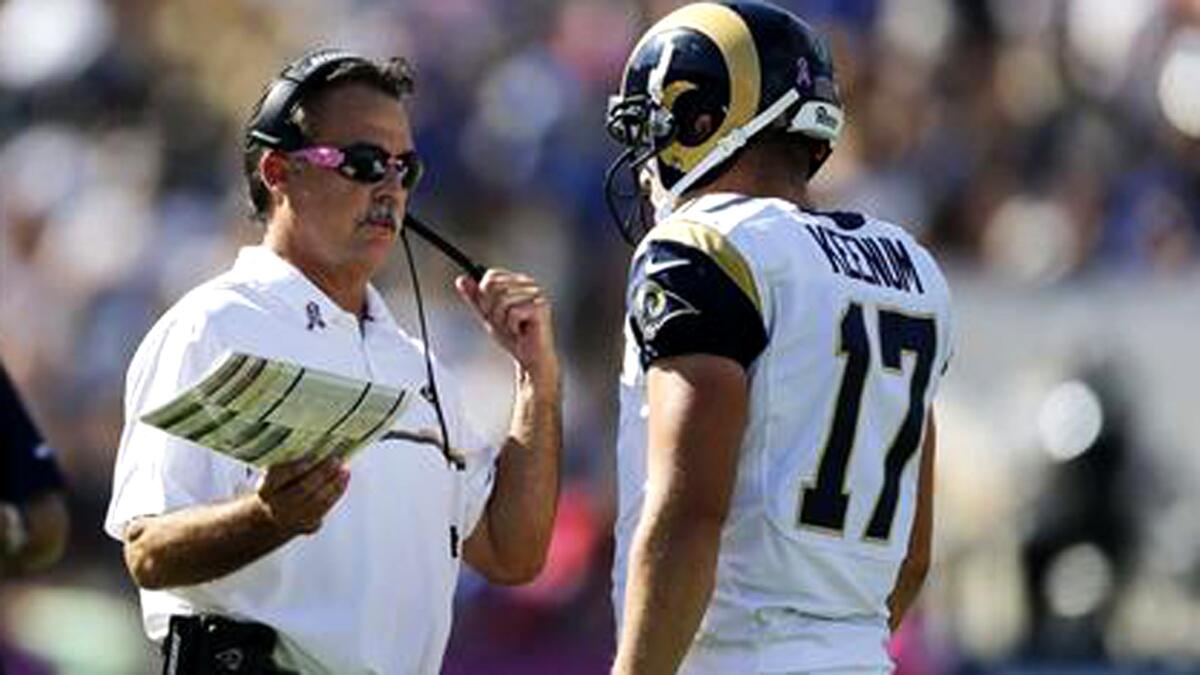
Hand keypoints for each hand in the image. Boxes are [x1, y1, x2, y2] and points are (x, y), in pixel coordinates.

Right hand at [254, 456, 349, 535]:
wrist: (272, 518)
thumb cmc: (277, 487)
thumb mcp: (274, 475)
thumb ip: (289, 464)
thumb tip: (316, 448)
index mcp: (265, 489)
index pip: (278, 477)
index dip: (295, 468)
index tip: (312, 457)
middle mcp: (276, 506)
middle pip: (301, 489)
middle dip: (321, 473)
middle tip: (335, 459)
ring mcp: (292, 519)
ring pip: (317, 500)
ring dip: (334, 483)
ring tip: (344, 469)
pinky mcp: (307, 525)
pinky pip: (325, 508)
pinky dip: (336, 492)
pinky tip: (343, 480)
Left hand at [455, 270, 559, 387]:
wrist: (530, 359)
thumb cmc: (513, 337)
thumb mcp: (487, 315)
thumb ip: (475, 297)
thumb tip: (461, 280)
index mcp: (517, 282)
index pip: (491, 275)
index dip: (484, 295)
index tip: (492, 311)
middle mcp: (528, 284)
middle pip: (494, 286)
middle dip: (492, 310)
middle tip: (503, 322)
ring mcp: (536, 294)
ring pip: (502, 300)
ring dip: (502, 320)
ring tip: (513, 328)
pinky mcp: (541, 306)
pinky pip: (513, 313)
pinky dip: (512, 327)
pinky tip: (521, 332)